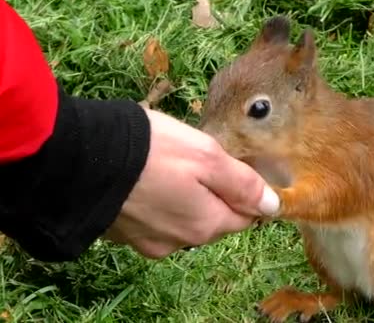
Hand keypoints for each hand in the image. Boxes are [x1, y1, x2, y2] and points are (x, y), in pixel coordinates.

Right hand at [103, 108, 278, 258]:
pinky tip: (145, 179)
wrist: (81, 158)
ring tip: (168, 167)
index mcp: (206, 225)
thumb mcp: (208, 157)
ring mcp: (148, 241)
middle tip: (197, 161)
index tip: (233, 167)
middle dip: (214, 194)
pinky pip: (154, 220)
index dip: (245, 191)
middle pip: (214, 220)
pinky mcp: (123, 234)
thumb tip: (273, 207)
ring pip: (183, 220)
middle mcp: (180, 242)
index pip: (244, 217)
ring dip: (185, 199)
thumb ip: (243, 184)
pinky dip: (157, 203)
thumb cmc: (153, 151)